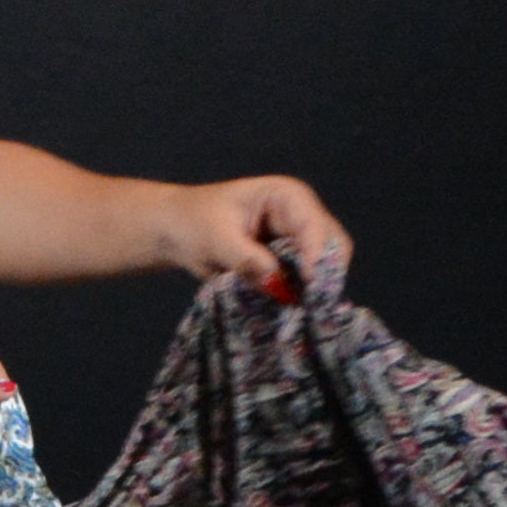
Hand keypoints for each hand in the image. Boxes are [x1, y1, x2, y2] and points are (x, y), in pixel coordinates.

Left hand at [169, 178, 351, 300]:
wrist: (174, 229)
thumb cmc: (192, 222)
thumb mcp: (217, 240)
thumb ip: (249, 261)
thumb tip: (279, 286)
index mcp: (287, 196)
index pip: (316, 227)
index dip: (316, 258)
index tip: (308, 287)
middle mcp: (301, 216)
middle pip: (332, 248)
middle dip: (322, 276)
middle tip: (306, 306)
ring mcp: (298, 239)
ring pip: (323, 268)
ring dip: (311, 289)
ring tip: (294, 310)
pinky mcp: (289, 262)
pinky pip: (305, 282)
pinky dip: (298, 295)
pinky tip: (284, 308)